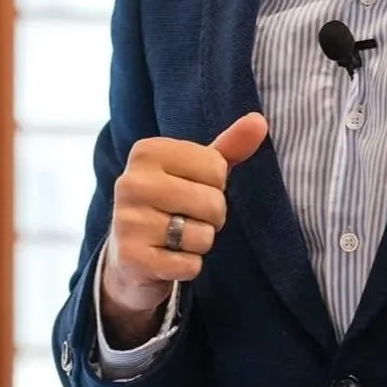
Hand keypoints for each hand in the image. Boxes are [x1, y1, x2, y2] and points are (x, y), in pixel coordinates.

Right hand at [100, 113, 268, 346]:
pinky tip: (167, 258)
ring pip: (203, 235)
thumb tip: (259, 120)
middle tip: (186, 218)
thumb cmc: (172, 203)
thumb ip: (230, 146)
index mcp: (147, 151)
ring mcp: (127, 220)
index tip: (191, 189)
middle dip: (212, 216)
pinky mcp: (133, 258)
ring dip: (200, 242)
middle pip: (213, 201)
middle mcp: (131, 181)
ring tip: (176, 238)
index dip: (215, 185)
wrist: (131, 256)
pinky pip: (190, 264)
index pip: (217, 167)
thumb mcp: (199, 170)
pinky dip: (188, 266)